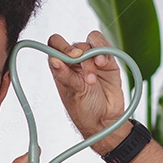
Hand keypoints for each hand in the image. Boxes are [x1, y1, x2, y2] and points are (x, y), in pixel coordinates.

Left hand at [47, 30, 128, 153]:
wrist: (105, 121)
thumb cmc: (84, 109)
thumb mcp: (72, 93)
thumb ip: (65, 75)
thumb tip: (54, 60)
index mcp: (62, 66)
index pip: (55, 44)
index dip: (61, 46)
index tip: (70, 57)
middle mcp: (76, 61)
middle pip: (76, 43)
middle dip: (80, 56)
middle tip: (85, 74)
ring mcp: (92, 59)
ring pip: (92, 42)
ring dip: (93, 56)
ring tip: (94, 77)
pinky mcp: (108, 62)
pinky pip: (106, 47)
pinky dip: (104, 52)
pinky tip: (102, 64)